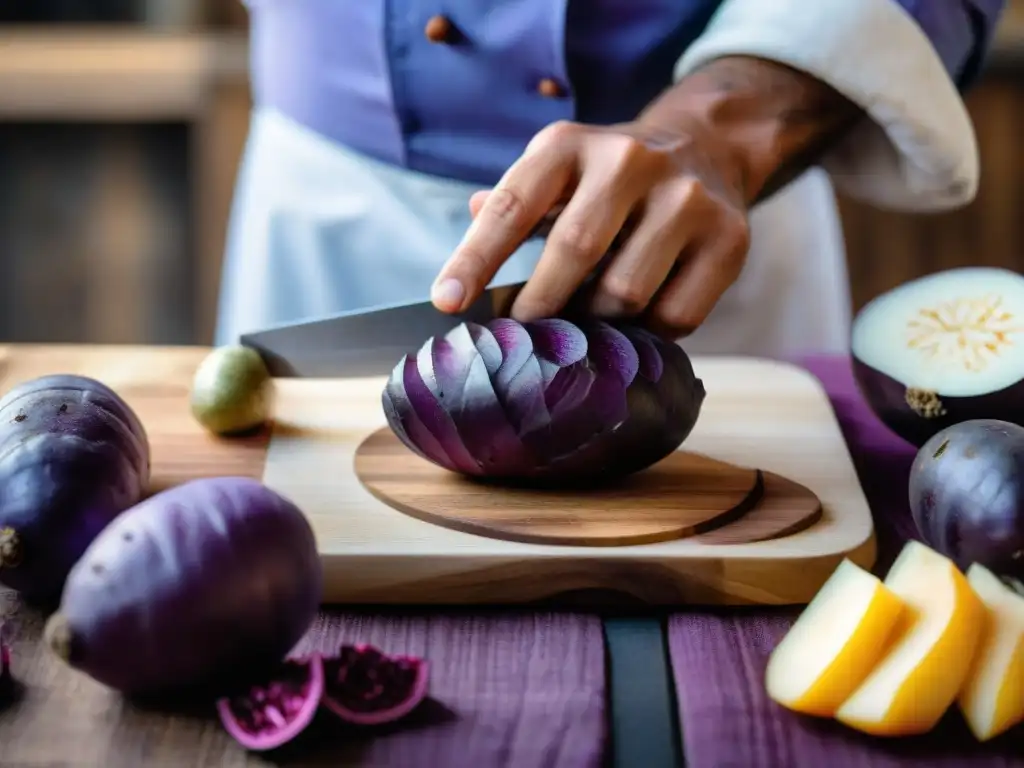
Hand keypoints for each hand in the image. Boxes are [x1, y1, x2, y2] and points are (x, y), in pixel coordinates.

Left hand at [431, 56, 862, 337]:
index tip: (448, 302)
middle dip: (540, 307)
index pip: (512, 206)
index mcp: (570, 145)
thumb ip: (515, 202)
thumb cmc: (609, 178)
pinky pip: (675, 316)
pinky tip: (637, 322)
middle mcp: (629, 161)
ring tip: (585, 325)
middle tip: (524, 338)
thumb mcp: (557, 171)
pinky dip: (648, 333)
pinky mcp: (729, 239)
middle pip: (574, 251)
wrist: (707, 148)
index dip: (475, 258)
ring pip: (625, 294)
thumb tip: (469, 210)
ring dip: (597, 323)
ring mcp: (686, 198)